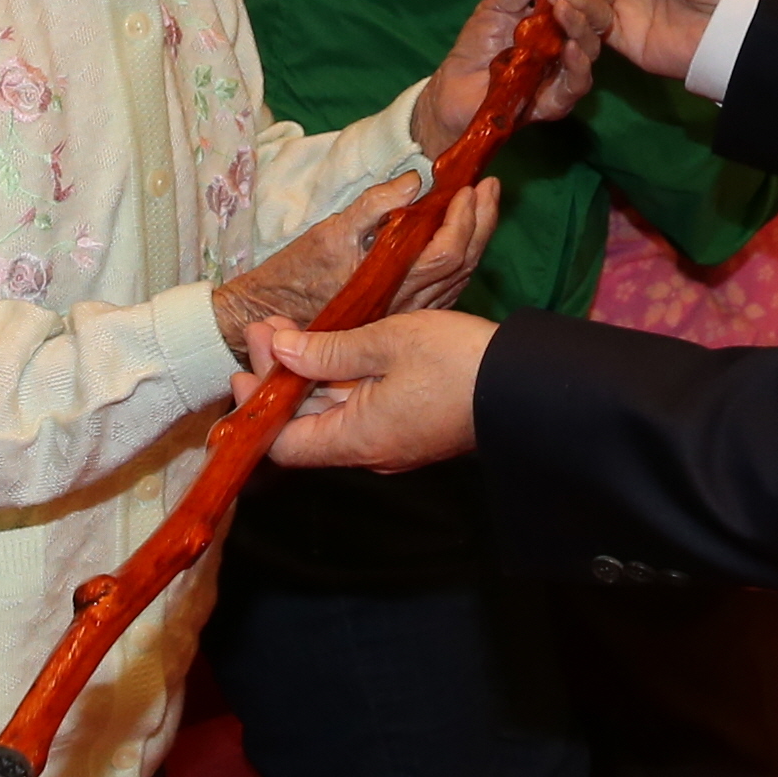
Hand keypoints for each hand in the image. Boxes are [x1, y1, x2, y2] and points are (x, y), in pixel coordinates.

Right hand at [208, 171, 500, 355]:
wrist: (272, 317)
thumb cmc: (298, 273)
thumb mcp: (329, 233)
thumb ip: (372, 207)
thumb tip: (414, 181)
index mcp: (389, 284)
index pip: (444, 255)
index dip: (463, 220)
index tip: (470, 187)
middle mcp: (406, 306)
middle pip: (462, 266)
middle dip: (480, 222)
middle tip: (489, 186)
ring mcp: (408, 315)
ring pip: (459, 279)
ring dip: (477, 239)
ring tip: (484, 203)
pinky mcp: (405, 316)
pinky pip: (447, 289)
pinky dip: (462, 260)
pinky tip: (466, 237)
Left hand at [235, 310, 492, 471]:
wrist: (530, 385)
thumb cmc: (459, 362)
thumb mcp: (388, 342)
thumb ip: (327, 350)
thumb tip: (280, 350)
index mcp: (358, 439)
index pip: (282, 445)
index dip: (256, 408)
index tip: (247, 362)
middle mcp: (370, 450)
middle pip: (305, 425)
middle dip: (280, 375)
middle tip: (266, 327)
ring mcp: (392, 439)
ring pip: (333, 412)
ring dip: (309, 372)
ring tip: (292, 326)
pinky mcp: (411, 425)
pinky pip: (361, 407)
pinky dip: (339, 377)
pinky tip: (335, 343)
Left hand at [413, 0, 613, 149]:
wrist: (454, 91)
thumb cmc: (478, 45)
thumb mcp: (496, 3)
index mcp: (562, 12)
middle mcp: (573, 37)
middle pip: (596, 9)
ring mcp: (568, 68)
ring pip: (591, 43)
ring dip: (580, 20)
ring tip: (562, 3)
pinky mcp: (559, 99)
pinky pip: (579, 81)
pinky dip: (577, 63)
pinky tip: (569, 45)